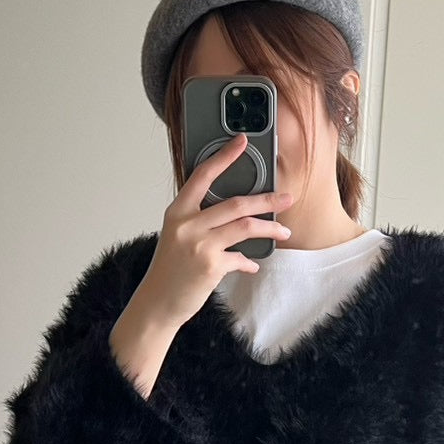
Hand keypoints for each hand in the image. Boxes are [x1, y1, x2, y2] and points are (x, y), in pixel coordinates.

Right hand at [134, 135, 294, 331]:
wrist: (157, 302)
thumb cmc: (169, 268)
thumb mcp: (176, 235)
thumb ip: (198, 219)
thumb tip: (234, 212)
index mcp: (178, 211)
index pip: (203, 175)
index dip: (224, 156)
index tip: (242, 142)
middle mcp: (188, 224)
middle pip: (236, 203)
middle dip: (267, 199)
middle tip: (286, 198)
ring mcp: (200, 245)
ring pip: (245, 227)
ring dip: (269, 228)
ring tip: (283, 232)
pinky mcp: (211, 266)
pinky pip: (241, 258)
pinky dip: (249, 262)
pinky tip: (251, 265)